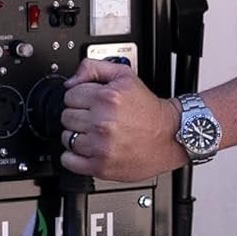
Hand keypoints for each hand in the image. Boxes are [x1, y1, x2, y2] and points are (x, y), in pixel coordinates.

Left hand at [58, 58, 184, 182]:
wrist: (170, 135)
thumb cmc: (149, 110)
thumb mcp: (125, 77)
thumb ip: (94, 69)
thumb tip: (71, 82)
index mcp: (106, 98)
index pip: (69, 95)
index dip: (79, 98)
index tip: (89, 103)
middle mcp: (102, 122)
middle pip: (66, 117)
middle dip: (78, 116)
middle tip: (94, 118)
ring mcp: (100, 146)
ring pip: (66, 138)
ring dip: (76, 136)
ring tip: (94, 134)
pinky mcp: (101, 166)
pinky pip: (69, 161)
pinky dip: (74, 156)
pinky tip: (88, 150)